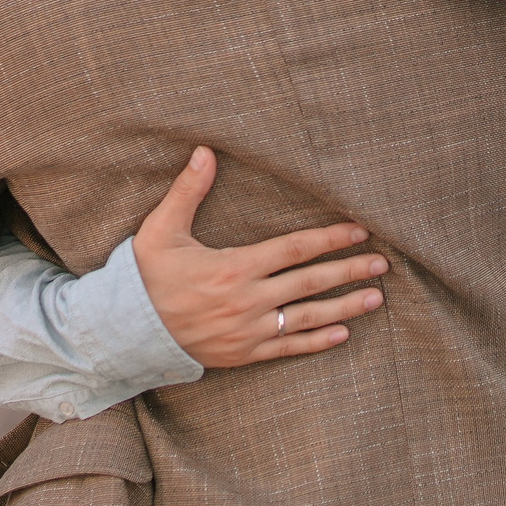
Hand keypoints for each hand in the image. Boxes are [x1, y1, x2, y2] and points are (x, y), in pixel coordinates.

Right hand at [129, 146, 387, 366]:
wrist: (124, 334)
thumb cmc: (144, 278)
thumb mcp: (161, 230)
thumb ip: (188, 191)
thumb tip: (204, 151)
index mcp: (234, 267)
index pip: (294, 249)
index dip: (329, 239)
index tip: (359, 231)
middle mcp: (248, 300)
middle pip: (310, 283)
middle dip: (348, 271)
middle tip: (381, 264)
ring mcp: (249, 331)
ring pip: (307, 317)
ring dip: (345, 307)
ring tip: (374, 298)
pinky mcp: (244, 354)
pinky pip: (289, 347)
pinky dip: (317, 342)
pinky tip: (343, 334)